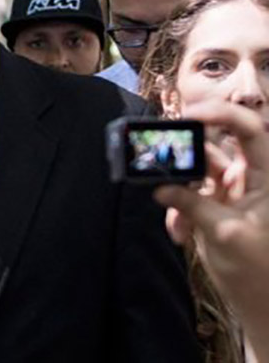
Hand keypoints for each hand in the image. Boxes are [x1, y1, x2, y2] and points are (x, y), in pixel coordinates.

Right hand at [153, 100, 268, 360]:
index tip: (187, 115)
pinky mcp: (217, 207)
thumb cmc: (258, 269)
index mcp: (267, 175)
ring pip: (195, 173)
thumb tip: (160, 187)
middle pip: (213, 147)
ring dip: (177, 192)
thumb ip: (191, 204)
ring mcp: (233, 191)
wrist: (263, 303)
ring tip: (175, 221)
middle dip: (184, 156)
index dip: (221, 113)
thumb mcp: (224, 234)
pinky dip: (178, 211)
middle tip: (157, 159)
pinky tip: (178, 234)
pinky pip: (189, 196)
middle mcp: (250, 176)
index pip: (250, 128)